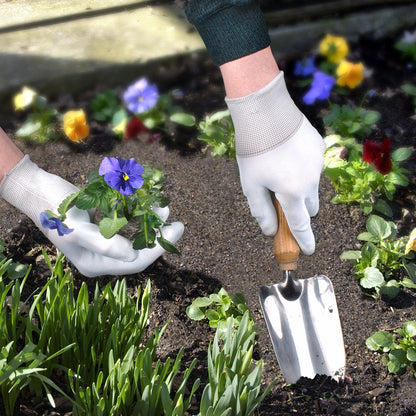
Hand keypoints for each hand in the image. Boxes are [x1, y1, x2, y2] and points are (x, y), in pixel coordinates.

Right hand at [0, 156, 183, 276]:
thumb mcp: (76, 227)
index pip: (134, 263)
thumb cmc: (53, 207)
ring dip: (150, 222)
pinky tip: (148, 202)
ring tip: (164, 206)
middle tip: (178, 223)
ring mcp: (102, 242)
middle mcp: (100, 257)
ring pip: (135, 235)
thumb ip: (103, 244)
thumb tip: (131, 256)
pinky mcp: (103, 226)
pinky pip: (127, 223)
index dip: (157, 249)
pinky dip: (138, 213)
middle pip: (139, 251)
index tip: (176, 230)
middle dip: (158, 236)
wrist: (36, 188)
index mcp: (94, 263)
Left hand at [226, 72, 324, 254]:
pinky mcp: (319, 148)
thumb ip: (262, 211)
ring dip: (301, 188)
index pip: (300, 225)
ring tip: (280, 170)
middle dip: (299, 210)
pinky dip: (303, 168)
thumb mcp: (251, 184)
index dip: (304, 241)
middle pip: (310, 207)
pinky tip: (287, 154)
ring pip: (312, 186)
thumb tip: (271, 231)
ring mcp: (318, 163)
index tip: (308, 251)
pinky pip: (313, 166)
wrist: (266, 111)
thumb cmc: (254, 150)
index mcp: (292, 192)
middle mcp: (311, 180)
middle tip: (282, 201)